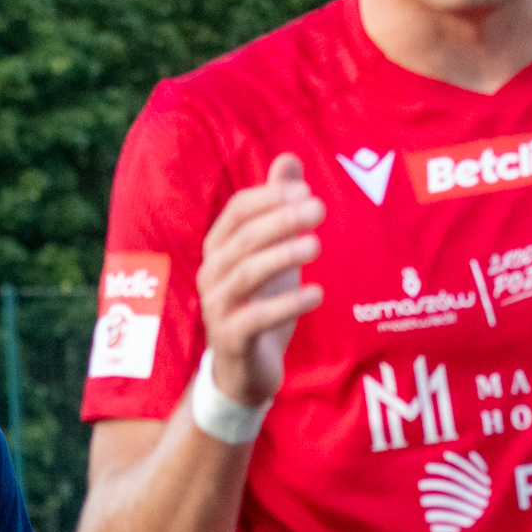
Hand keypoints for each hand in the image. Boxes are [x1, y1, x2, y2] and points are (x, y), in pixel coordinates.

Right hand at [197, 153, 325, 405]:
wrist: (244, 371)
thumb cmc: (259, 304)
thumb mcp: (270, 253)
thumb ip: (277, 208)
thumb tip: (288, 160)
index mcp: (218, 249)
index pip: (237, 211)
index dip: (269, 198)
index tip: (307, 190)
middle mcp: (211, 275)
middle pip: (243, 239)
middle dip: (281, 221)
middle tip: (320, 209)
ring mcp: (217, 308)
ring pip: (245, 275)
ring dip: (282, 257)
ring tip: (317, 246)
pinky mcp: (231, 340)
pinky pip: (254, 318)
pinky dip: (285, 304)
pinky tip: (316, 294)